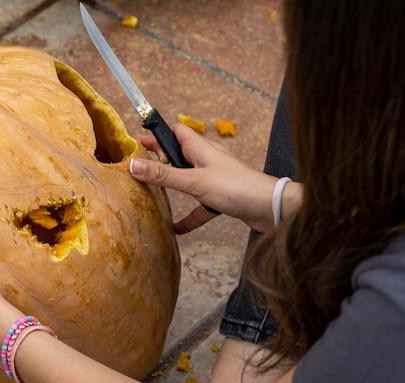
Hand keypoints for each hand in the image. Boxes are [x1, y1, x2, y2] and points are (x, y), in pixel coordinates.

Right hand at [130, 123, 282, 233]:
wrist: (271, 208)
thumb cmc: (236, 188)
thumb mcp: (194, 182)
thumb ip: (164, 175)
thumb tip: (133, 164)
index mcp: (200, 148)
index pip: (174, 131)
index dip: (155, 134)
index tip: (133, 142)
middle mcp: (207, 159)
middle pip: (178, 155)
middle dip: (158, 161)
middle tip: (137, 170)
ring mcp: (214, 178)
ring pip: (187, 180)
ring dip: (173, 186)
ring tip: (152, 194)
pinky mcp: (221, 196)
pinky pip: (199, 205)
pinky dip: (189, 215)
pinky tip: (176, 229)